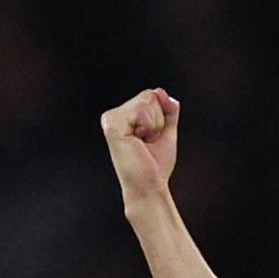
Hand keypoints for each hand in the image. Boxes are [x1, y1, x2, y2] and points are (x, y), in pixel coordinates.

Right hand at [102, 87, 180, 201]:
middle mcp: (114, 115)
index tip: (151, 138)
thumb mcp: (166, 131)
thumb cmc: (155, 164)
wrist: (150, 185)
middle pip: (149, 95)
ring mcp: (111, 119)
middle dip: (158, 120)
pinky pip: (141, 110)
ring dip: (154, 125)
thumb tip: (161, 92)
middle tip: (147, 142)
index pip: (151, 95)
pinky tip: (137, 141)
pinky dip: (148, 126)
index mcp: (123, 116)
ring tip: (143, 143)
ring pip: (147, 100)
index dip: (161, 117)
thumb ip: (167, 109)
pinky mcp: (112, 125)